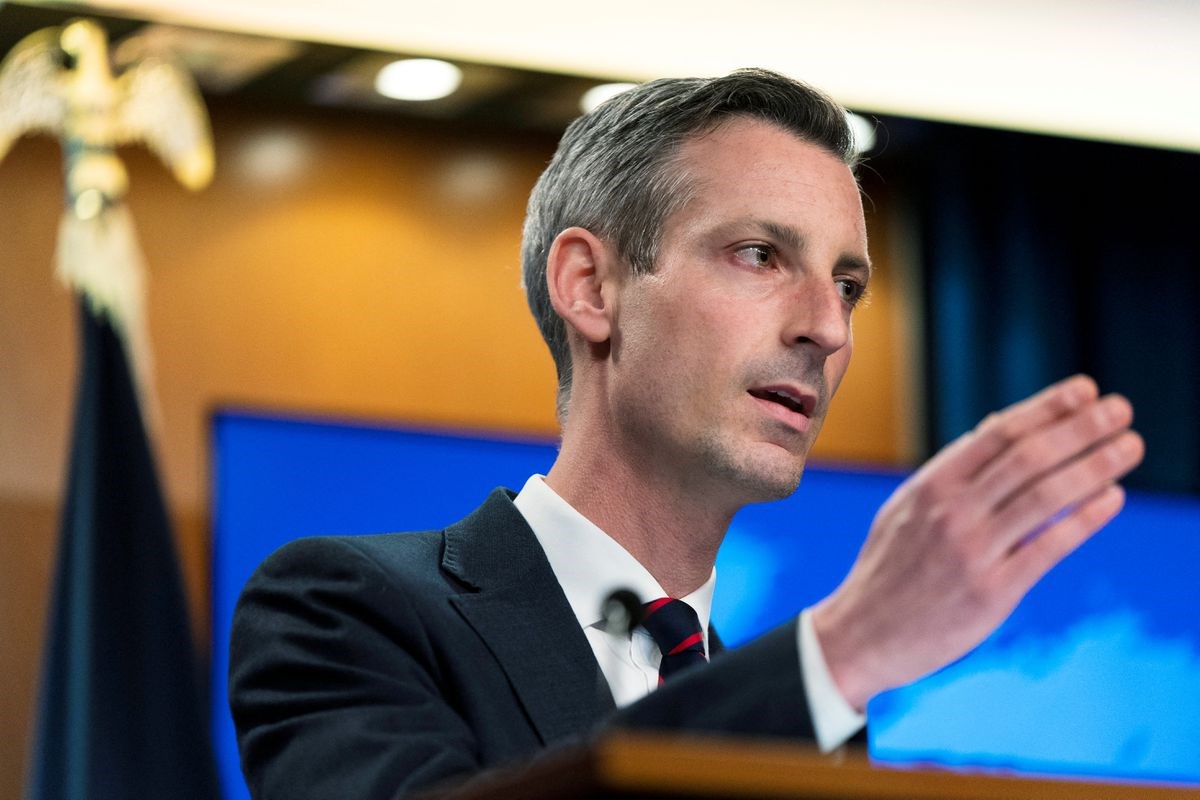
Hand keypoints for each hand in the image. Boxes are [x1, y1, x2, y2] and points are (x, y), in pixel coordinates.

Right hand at [811, 375, 1143, 710]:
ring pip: (1044, 496)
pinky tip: (1113, 498)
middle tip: (1121, 409)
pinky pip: (1048, 547)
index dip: (1046, 407)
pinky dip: (1084, 519)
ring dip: (1094, 466)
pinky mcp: (991, 592)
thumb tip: (996, 425)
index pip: (999, 433)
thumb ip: (952, 471)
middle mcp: (950, 512)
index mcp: (929, 485)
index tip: (1085, 389)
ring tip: (1130, 446)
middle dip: (1081, 428)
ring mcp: (971, 551)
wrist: (861, 635)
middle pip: (1028, 457)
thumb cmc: (889, 570)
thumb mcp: (907, 509)